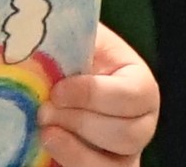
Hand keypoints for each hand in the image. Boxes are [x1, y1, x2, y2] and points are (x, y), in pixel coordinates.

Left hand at [44, 26, 161, 159]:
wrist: (57, 79)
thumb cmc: (67, 57)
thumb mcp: (73, 39)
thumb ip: (68, 37)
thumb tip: (43, 31)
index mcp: (141, 84)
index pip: (133, 95)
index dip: (94, 95)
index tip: (57, 90)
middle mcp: (142, 122)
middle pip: (127, 135)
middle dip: (81, 122)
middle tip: (45, 110)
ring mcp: (127, 152)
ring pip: (114, 165)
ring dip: (76, 151)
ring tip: (45, 132)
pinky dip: (73, 163)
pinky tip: (50, 147)